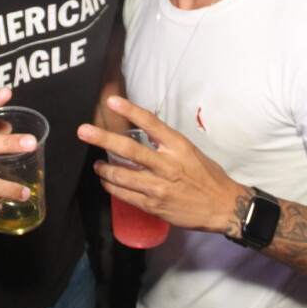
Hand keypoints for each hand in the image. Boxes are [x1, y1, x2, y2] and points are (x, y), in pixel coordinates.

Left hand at [77, 95, 245, 232]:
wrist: (223, 206)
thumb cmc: (207, 176)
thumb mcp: (190, 152)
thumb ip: (166, 144)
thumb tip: (142, 134)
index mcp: (178, 147)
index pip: (151, 123)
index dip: (130, 110)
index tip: (112, 101)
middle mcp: (167, 165)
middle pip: (128, 149)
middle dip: (102, 139)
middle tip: (83, 131)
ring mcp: (158, 187)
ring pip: (120, 176)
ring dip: (103, 169)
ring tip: (97, 166)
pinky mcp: (153, 206)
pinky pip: (124, 195)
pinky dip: (111, 187)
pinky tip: (107, 182)